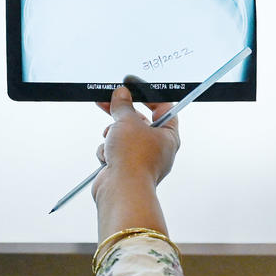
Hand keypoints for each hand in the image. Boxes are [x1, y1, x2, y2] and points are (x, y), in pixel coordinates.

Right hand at [90, 86, 178, 237]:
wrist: (120, 190)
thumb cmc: (133, 159)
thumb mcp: (128, 121)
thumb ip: (123, 105)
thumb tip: (121, 94)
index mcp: (168, 135)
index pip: (162, 107)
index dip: (146, 95)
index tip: (130, 86)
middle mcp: (157, 147)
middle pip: (138, 121)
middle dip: (120, 115)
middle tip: (107, 101)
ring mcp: (140, 159)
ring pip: (121, 135)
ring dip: (112, 135)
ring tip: (110, 139)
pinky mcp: (124, 168)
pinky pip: (112, 150)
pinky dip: (107, 151)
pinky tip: (108, 158)